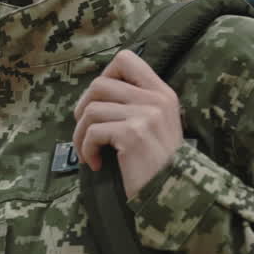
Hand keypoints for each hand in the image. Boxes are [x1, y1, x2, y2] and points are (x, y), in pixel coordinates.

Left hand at [73, 49, 182, 198]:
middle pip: (99, 84)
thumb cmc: (157, 164)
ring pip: (91, 109)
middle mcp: (156, 99)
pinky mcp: (133, 134)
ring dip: (81, 134)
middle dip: (83, 108)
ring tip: (89, 152)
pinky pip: (93, 131)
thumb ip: (136, 103)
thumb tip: (95, 93)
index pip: (126, 59)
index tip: (99, 101)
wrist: (172, 195)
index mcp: (162, 93)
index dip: (104, 75)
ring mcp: (145, 115)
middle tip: (86, 131)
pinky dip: (86, 149)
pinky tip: (94, 163)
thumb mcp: (155, 125)